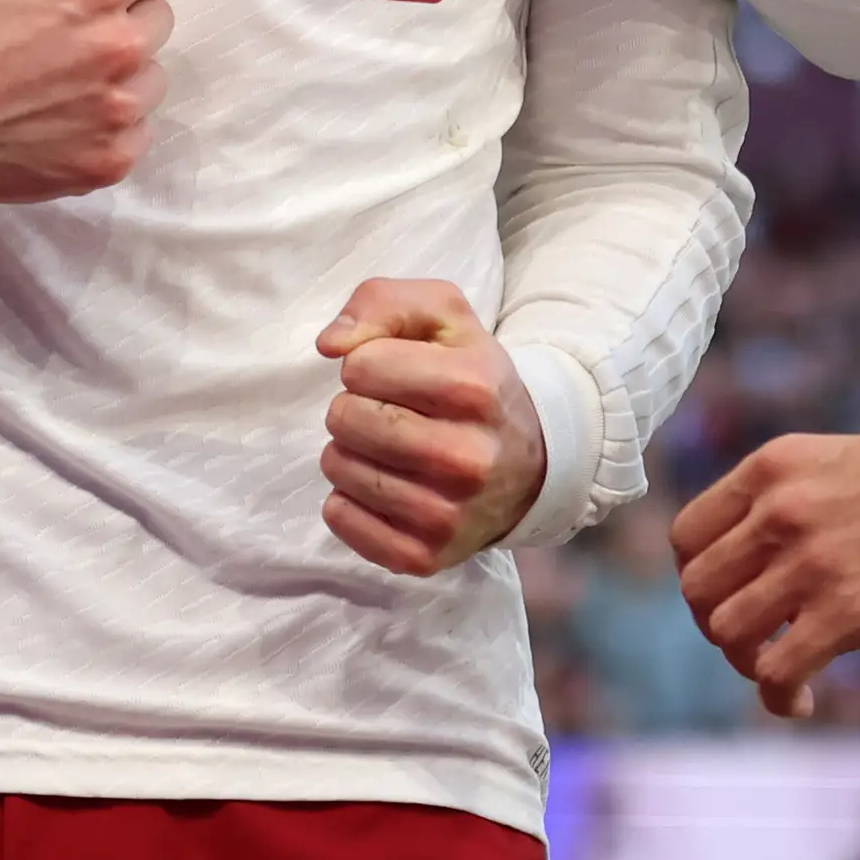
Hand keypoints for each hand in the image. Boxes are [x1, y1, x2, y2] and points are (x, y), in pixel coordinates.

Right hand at [0, 0, 174, 201]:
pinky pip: (137, 131)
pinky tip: (63, 117)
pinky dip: (109, 124)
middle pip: (157, 19)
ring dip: (121, 72)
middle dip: (122, 16)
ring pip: (151, 76)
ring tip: (62, 76)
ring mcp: (119, 109)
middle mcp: (121, 46)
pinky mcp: (110, 159)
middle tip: (67, 31)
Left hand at [313, 280, 548, 573]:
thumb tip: (330, 345)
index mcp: (475, 388)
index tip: (394, 373)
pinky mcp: (424, 557)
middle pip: (346, 418)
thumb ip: (382, 302)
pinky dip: (346, 498)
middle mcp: (467, 458)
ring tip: (387, 447)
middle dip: (354, 406)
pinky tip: (382, 485)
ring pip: (338, 468)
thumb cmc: (473, 380)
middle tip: (387, 411)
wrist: (530, 465)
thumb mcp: (444, 318)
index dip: (367, 363)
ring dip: (349, 450)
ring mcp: (447, 516)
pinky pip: (340, 519)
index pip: (361, 366)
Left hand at [671, 412, 859, 717]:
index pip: (687, 537)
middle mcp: (781, 508)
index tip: (737, 601)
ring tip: (788, 669)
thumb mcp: (835, 465)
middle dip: (721, 629)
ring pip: (727, 634)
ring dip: (750, 665)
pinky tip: (805, 698)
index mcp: (773, 467)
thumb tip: (744, 567)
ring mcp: (813, 558)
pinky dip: (779, 696)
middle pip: (698, 592)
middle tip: (763, 642)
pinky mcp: (850, 609)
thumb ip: (784, 502)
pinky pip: (775, 671)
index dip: (702, 582)